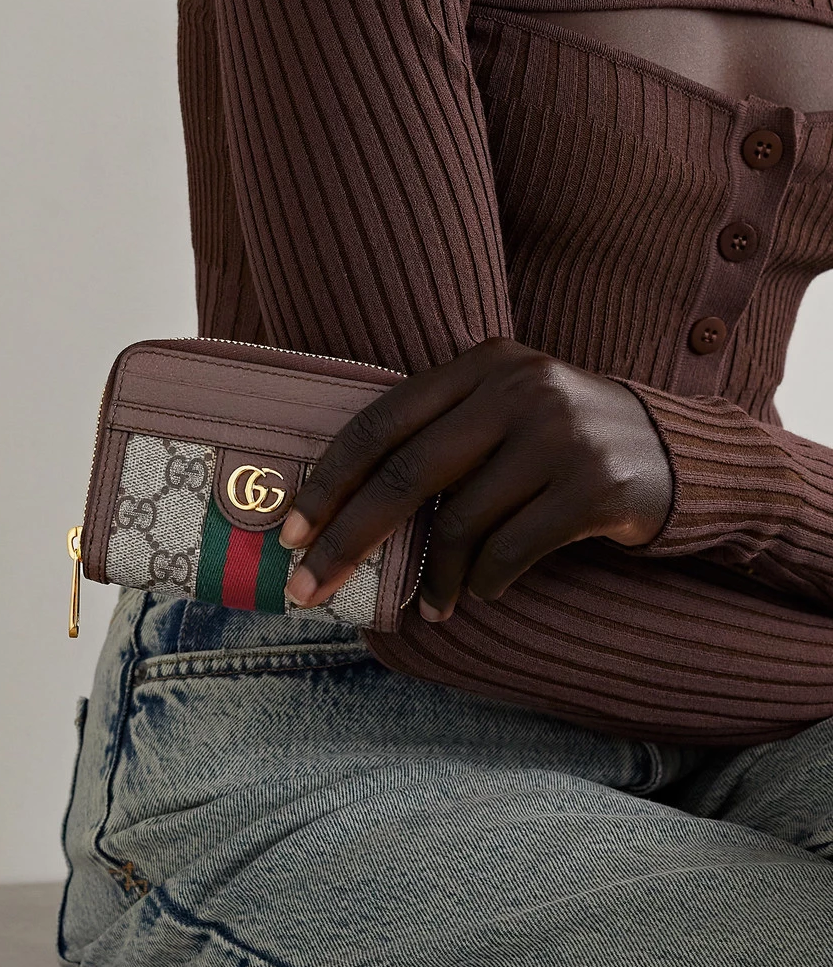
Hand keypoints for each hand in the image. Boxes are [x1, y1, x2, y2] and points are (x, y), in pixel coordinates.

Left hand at [279, 338, 673, 620]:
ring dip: (436, 577)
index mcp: (482, 365)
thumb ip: (438, 438)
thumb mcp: (502, 413)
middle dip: (348, 539)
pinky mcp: (595, 486)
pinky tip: (482, 593)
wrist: (676, 455)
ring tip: (434, 602)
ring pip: (460, 522)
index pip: (381, 422)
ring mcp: (560, 435)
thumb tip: (339, 513)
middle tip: (309, 588)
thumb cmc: (560, 445)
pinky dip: (484, 583)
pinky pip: (510, 551)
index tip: (290, 532)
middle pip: (406, 474)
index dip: (328, 481)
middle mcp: (519, 389)